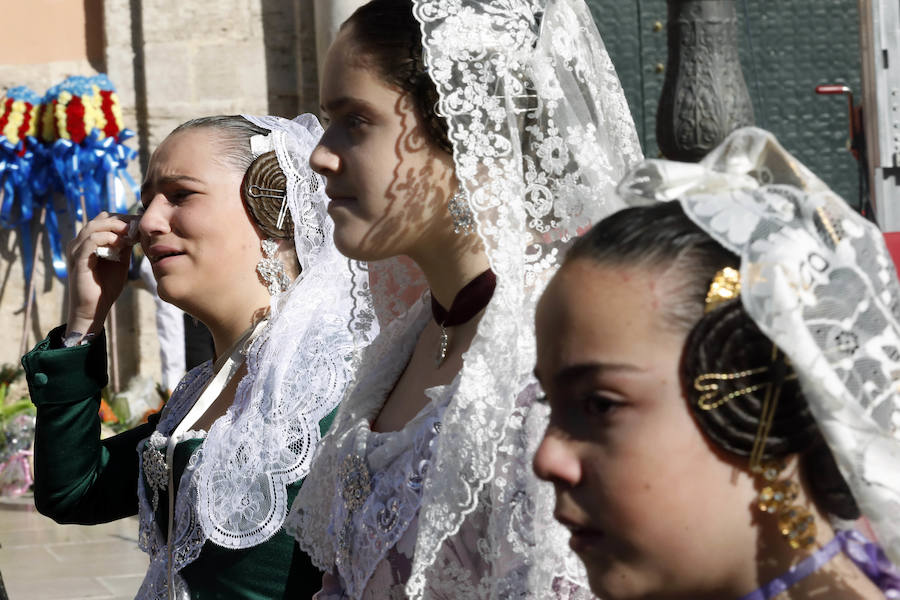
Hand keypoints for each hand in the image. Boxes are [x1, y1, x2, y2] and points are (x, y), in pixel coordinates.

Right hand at [65, 212, 139, 335]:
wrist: (94, 309)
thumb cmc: (106, 287)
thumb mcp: (120, 262)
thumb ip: (124, 247)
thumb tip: (136, 231)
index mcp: (89, 241)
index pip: (104, 219)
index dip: (123, 218)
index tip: (141, 221)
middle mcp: (79, 242)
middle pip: (100, 219)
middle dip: (121, 220)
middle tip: (138, 224)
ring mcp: (76, 250)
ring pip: (94, 226)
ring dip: (114, 227)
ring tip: (130, 232)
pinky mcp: (77, 259)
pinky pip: (90, 241)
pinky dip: (106, 238)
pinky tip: (120, 243)